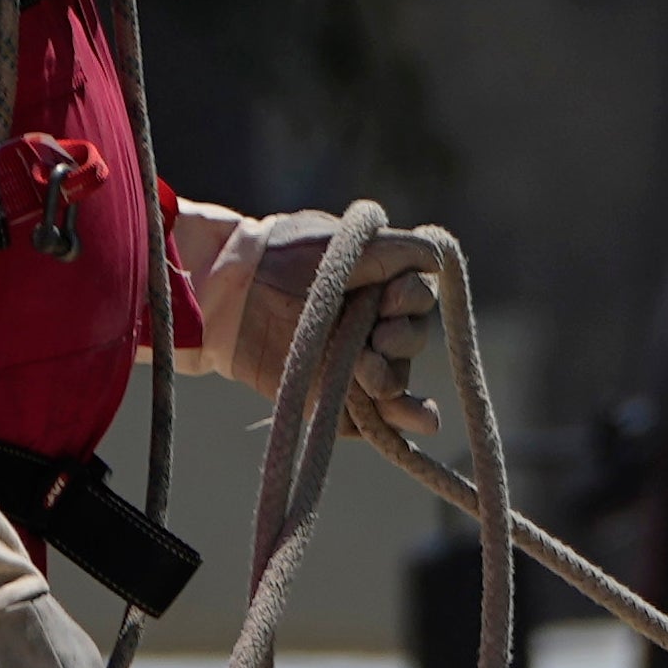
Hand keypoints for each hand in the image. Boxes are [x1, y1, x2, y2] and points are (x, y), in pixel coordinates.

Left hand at [171, 197, 447, 426]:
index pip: (419, 299)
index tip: (387, 298)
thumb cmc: (284, 257)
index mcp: (381, 289)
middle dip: (402, 340)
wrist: (228, 292)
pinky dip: (402, 423)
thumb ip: (396, 250)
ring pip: (399, 382)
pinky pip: (378, 422)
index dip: (410, 300)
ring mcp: (356, 367)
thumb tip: (439, 259)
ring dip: (393, 379)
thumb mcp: (344, 243)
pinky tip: (422, 420)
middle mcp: (374, 329)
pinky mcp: (336, 400)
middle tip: (378, 336)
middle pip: (412, 341)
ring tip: (370, 375)